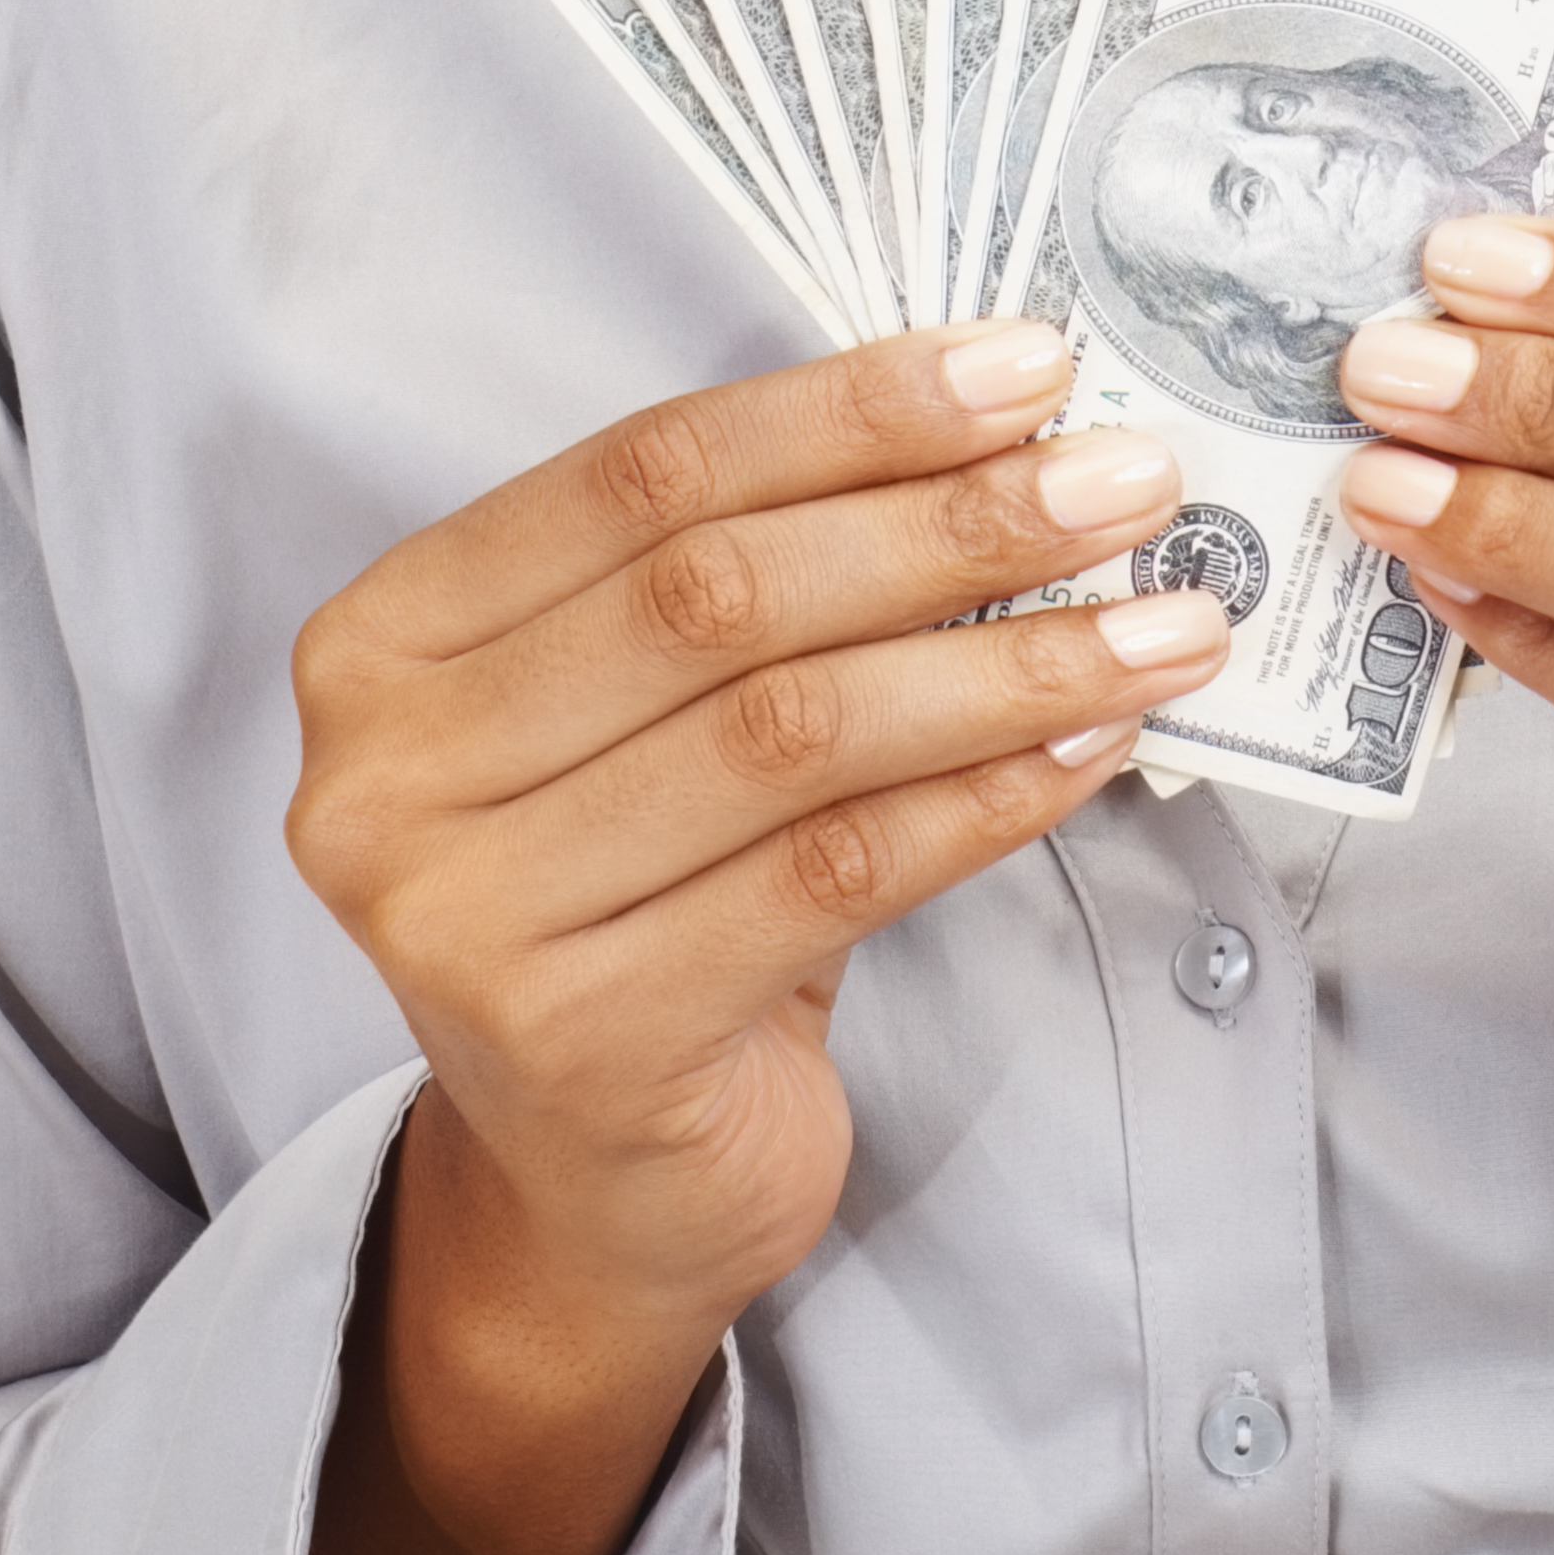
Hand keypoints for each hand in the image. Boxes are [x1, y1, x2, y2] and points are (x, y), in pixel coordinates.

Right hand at [284, 319, 1223, 1554]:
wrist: (592, 1187)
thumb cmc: (646, 895)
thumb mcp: (655, 713)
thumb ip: (761, 568)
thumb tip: (1007, 419)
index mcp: (385, 640)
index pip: (641, 472)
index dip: (847, 411)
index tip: (1026, 367)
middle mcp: (387, 776)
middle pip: (717, 595)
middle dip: (950, 522)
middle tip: (1129, 481)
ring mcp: (466, 919)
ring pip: (789, 734)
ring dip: (1008, 662)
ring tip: (1167, 621)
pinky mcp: (582, 1041)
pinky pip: (833, 878)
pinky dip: (987, 797)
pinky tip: (1096, 747)